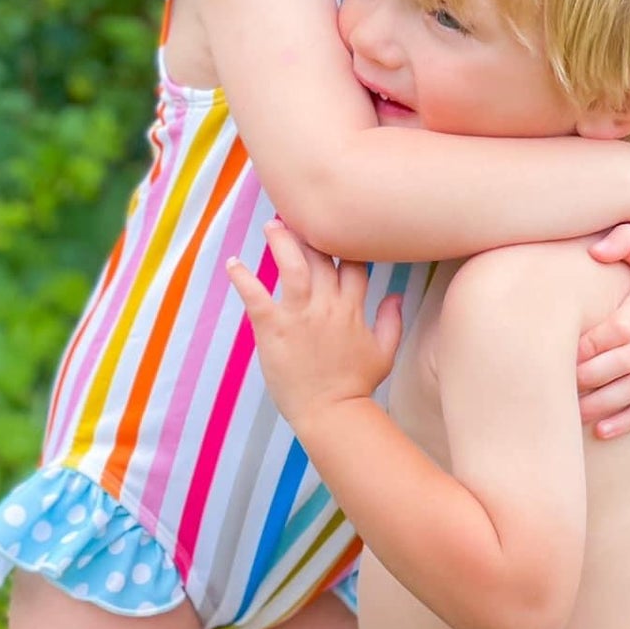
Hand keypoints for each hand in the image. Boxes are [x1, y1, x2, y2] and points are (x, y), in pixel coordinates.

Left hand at [227, 222, 402, 432]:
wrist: (332, 413)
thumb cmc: (356, 386)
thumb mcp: (384, 352)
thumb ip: (391, 321)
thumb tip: (396, 296)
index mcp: (352, 309)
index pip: (353, 264)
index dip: (346, 244)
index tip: (337, 230)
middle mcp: (327, 306)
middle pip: (322, 256)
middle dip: (311, 232)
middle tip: (298, 214)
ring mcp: (300, 316)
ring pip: (292, 265)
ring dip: (281, 241)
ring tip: (272, 225)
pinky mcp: (274, 329)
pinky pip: (256, 296)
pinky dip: (243, 278)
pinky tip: (233, 263)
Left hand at [578, 226, 629, 437]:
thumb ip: (628, 241)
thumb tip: (595, 248)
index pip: (616, 331)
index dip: (587, 345)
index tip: (560, 350)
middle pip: (621, 364)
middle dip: (587, 377)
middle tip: (553, 383)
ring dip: (600, 405)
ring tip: (569, 413)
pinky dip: (627, 422)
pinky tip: (601, 432)